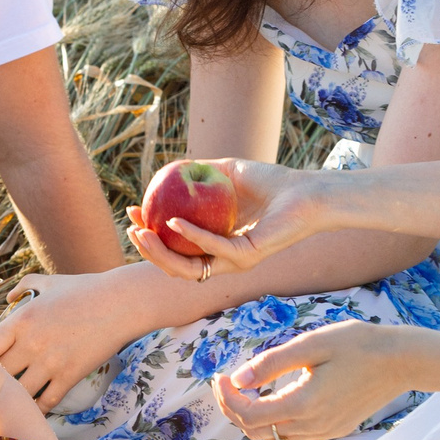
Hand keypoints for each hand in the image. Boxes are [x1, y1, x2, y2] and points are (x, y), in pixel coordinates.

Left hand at [0, 270, 145, 407]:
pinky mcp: (69, 376)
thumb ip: (25, 286)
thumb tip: (9, 296)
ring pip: (19, 393)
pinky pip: (46, 402)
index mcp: (21, 320)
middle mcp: (30, 343)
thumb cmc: (85, 289)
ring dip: (14, 398)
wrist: (121, 303)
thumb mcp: (50, 282)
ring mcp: (50, 362)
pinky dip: (38, 408)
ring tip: (10, 403)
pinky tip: (35, 408)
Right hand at [128, 158, 322, 280]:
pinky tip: (174, 223)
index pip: (176, 250)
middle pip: (176, 266)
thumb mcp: (227, 173)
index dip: (150, 237)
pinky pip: (213, 249)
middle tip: (133, 230)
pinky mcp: (247, 256)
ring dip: (161, 254)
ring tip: (144, 233)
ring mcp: (234, 261)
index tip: (133, 215)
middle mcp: (223, 258)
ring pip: (189, 269)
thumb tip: (167, 170)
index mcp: (216, 244)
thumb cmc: (271, 183)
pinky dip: (191, 237)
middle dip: (149, 252)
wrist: (306, 192)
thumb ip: (199, 173)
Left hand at [214, 321, 418, 439]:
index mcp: (303, 404)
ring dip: (253, 419)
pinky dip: (276, 424)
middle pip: (256, 432)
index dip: (226, 399)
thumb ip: (271, 364)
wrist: (402, 361)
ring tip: (247, 391)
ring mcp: (324, 432)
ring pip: (274, 438)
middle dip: (234, 408)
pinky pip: (294, 437)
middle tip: (227, 381)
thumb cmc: (358, 344)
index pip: (247, 416)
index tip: (220, 376)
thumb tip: (236, 379)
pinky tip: (277, 400)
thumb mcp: (311, 345)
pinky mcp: (334, 430)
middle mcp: (312, 426)